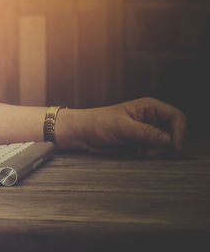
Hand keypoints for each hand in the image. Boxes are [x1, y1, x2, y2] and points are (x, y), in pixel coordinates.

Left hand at [59, 97, 185, 154]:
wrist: (82, 134)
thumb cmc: (98, 124)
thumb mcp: (123, 127)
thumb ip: (146, 133)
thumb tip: (168, 139)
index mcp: (149, 107)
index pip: (176, 116)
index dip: (180, 131)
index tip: (174, 146)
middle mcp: (150, 118)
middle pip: (173, 132)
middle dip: (165, 144)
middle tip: (149, 151)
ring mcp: (146, 130)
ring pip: (164, 143)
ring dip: (156, 150)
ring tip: (140, 151)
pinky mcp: (140, 142)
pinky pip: (153, 149)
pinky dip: (149, 153)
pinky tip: (136, 152)